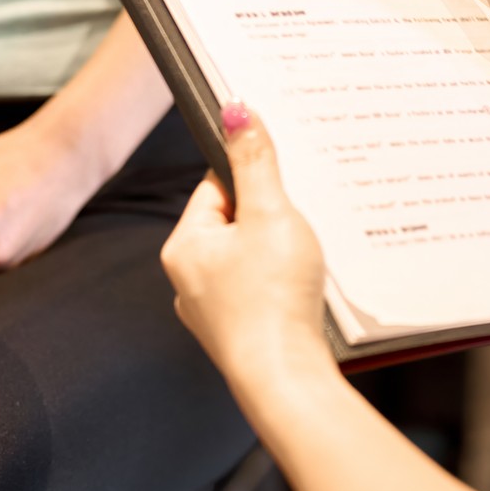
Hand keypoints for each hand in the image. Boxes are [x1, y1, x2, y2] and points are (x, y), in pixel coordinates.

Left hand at [161, 105, 336, 394]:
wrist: (287, 380)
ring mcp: (214, 313)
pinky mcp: (241, 335)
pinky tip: (305, 294)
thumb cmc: (273, 298)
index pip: (216, 189)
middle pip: (236, 225)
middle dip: (271, 219)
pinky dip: (283, 288)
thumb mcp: (269, 214)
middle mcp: (189, 281)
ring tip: (305, 262)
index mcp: (183, 247)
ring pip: (251, 261)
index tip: (284, 181)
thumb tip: (235, 109)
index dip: (254, 180)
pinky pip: (262, 295)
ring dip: (280, 254)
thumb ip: (255, 160)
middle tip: (301, 224)